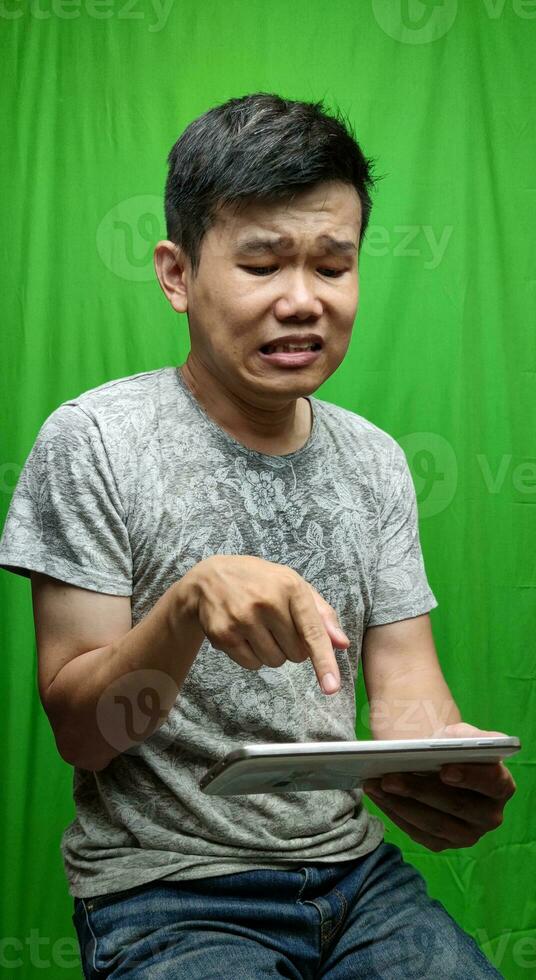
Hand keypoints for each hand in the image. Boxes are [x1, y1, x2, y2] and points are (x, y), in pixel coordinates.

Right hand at [185, 555, 349, 693]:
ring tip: (259, 628)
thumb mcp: (294, 585)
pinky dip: (253, 656)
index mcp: (290, 586)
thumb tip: (342, 644)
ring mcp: (242, 619)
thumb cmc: (261, 582)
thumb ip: (322, 614)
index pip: (312, 632)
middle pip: (296, 654)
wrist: (209, 579)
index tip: (332, 687)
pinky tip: (244, 634)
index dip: (324, 662)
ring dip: (273, 653)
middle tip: (278, 625)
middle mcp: (266, 602)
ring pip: (274, 662)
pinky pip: (252, 665)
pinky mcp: (224, 634)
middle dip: (292, 647)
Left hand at [363, 723, 515, 850]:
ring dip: (401, 804)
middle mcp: (490, 816)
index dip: (470, 777)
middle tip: (390, 777)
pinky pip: (418, 834)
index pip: (492, 783)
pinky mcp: (444, 844)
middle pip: (457, 806)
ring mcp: (467, 834)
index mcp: (501, 785)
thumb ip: (468, 736)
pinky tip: (377, 797)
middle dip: (421, 790)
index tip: (444, 769)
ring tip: (375, 785)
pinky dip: (395, 814)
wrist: (436, 763)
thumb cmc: (450, 747)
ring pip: (434, 824)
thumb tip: (464, 742)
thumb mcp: (460, 734)